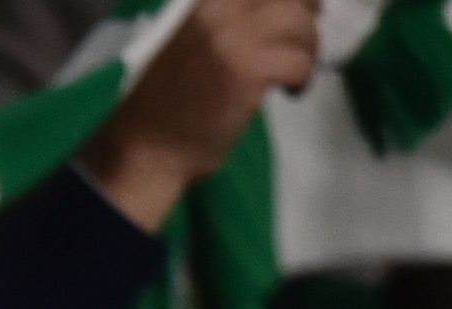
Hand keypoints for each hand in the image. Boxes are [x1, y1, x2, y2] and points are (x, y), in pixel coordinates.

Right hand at [79, 0, 321, 229]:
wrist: (143, 150)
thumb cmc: (160, 103)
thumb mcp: (186, 41)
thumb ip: (222, 22)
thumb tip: (267, 13)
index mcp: (202, 3)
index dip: (283, 0)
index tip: (292, 10)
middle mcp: (218, 10)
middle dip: (305, 13)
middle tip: (303, 36)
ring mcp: (235, 37)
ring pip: (301, 24)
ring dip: (308, 48)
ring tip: (297, 70)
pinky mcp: (250, 69)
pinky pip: (300, 61)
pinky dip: (303, 78)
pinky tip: (291, 91)